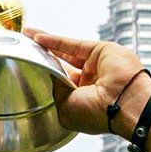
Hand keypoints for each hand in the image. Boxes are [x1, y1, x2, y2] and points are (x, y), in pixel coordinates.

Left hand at [28, 30, 148, 134]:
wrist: (123, 104)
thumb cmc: (99, 114)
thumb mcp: (66, 106)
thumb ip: (56, 88)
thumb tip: (49, 72)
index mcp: (84, 101)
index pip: (62, 86)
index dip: (47, 77)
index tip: (30, 70)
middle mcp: (91, 84)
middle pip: (63, 67)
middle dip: (45, 59)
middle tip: (27, 51)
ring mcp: (96, 66)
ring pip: (67, 53)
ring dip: (47, 45)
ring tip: (29, 38)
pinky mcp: (100, 51)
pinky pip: (72, 45)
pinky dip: (54, 41)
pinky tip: (38, 38)